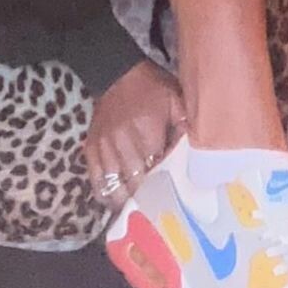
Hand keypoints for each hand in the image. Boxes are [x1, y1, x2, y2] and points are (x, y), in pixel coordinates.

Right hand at [84, 61, 186, 212]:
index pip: (156, 170)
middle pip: (134, 182)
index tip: (174, 201)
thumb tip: (196, 155)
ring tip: (139, 216)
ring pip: (114, 185)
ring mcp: (104, 146)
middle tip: (159, 215)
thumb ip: (185, 127)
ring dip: (126, 202)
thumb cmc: (152, 88)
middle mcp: (121, 141)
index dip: (165, 187)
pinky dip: (105, 195)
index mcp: (145, 130)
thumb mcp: (176, 100)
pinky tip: (116, 205)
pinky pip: (96, 179)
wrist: (117, 72)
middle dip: (147, 199)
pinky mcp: (91, 148)